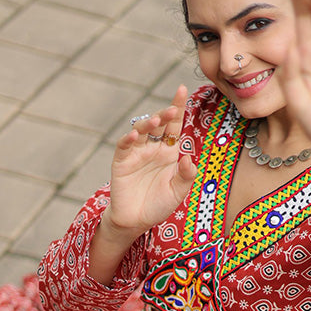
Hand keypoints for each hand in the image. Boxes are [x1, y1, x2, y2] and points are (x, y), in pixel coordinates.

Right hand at [88, 86, 196, 284]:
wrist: (136, 221)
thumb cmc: (158, 205)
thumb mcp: (178, 192)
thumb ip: (186, 176)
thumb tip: (188, 157)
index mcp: (169, 151)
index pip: (174, 125)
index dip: (178, 107)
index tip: (182, 89)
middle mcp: (153, 148)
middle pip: (159, 124)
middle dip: (165, 114)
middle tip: (172, 109)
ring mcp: (136, 153)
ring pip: (141, 130)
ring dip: (147, 123)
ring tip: (155, 120)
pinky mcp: (122, 161)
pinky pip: (125, 146)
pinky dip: (129, 139)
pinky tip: (135, 135)